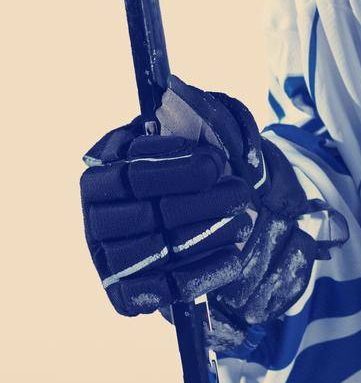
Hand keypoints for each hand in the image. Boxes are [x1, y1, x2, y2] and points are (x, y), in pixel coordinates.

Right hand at [82, 74, 344, 322]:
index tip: (213, 161)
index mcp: (102, 170)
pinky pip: (160, 289)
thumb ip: (187, 112)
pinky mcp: (126, 292)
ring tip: (243, 220)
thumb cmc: (193, 164)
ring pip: (153, 250)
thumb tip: (177, 89)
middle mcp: (96, 215)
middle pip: (145, 212)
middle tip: (241, 192)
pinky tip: (234, 255)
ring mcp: (108, 257)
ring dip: (204, 235)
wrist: (200, 214)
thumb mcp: (192, 131)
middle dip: (200, 201)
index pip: (129, 171)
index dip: (172, 167)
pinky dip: (200, 274)